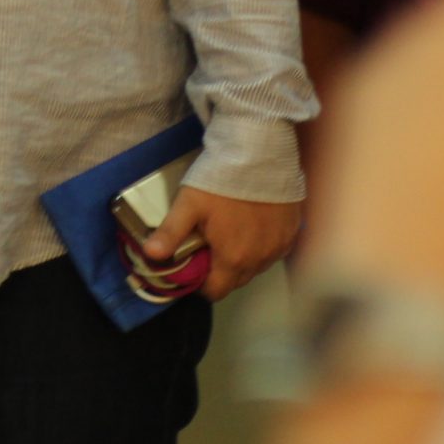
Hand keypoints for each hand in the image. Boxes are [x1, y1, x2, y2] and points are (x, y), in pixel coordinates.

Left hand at [146, 186, 301, 299]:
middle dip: (221, 271)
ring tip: (231, 233)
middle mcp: (260, 261)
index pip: (216, 292)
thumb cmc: (222, 180)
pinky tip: (253, 226)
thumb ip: (170, 232)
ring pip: (257, 267)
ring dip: (243, 259)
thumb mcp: (189, 203)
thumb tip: (151, 256)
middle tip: (210, 245)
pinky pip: (274, 251)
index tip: (194, 266)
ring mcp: (280, 247)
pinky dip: (262, 246)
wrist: (261, 152)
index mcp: (234, 259)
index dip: (201, 284)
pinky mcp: (293, 233)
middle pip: (236, 280)